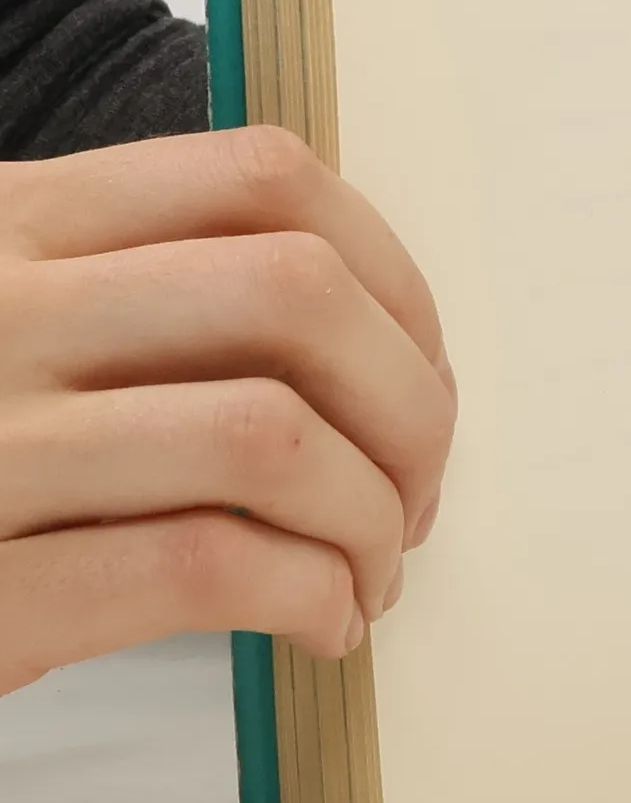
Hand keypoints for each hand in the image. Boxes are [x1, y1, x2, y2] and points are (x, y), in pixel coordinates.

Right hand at [0, 127, 455, 694]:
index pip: (266, 178)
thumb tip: (389, 342)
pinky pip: (205, 564)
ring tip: (373, 572)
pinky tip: (322, 625)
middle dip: (409, 402)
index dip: (393, 277)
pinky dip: (309, 594)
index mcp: (15, 219)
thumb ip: (158, 296)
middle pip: (295, 294)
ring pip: (267, 433)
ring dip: (369, 515)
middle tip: (416, 489)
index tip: (419, 371)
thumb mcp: (26, 325)